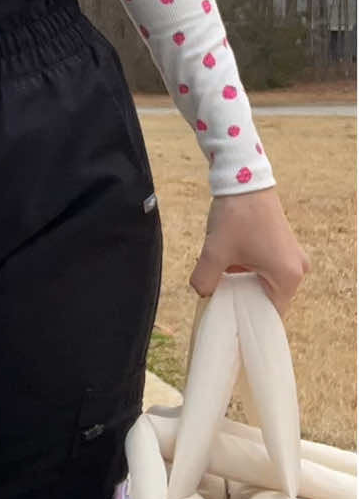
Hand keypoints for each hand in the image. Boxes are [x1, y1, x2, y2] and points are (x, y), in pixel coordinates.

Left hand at [189, 186, 310, 314]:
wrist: (244, 178)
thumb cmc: (235, 216)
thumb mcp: (215, 252)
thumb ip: (205, 281)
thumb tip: (202, 294)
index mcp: (288, 277)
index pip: (269, 316)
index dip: (247, 321)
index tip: (228, 320)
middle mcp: (297, 270)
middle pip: (266, 298)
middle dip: (242, 298)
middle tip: (218, 296)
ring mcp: (292, 256)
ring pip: (263, 282)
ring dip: (242, 281)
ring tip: (221, 275)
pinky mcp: (283, 245)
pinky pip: (265, 268)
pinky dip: (247, 268)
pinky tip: (228, 261)